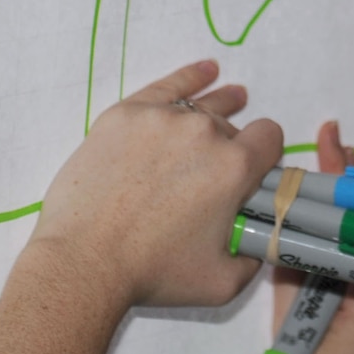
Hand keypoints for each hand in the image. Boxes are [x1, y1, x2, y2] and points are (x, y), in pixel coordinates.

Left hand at [32, 59, 282, 308]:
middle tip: (212, 169)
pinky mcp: (125, 115)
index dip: (265, 154)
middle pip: (231, 124)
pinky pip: (167, 87)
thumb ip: (252, 259)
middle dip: (229, 144)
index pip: (269, 137)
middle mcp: (204, 132)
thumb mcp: (222, 282)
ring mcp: (161, 119)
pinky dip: (190, 77)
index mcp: (234, 166)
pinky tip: (206, 71)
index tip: (251, 171)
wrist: (83, 263)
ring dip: (218, 106)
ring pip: (200, 105)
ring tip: (232, 97)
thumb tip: (258, 242)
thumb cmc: (152, 273)